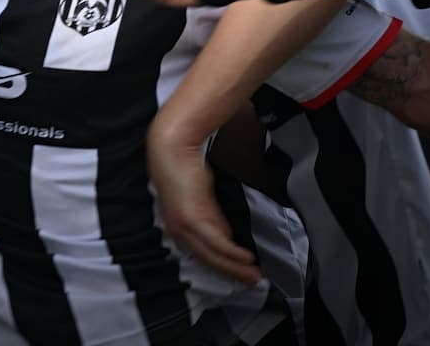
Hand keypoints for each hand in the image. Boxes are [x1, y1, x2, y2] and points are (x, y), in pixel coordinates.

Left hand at [147, 115, 262, 285]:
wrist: (174, 149)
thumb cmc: (185, 170)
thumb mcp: (201, 200)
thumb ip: (212, 219)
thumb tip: (227, 236)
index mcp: (176, 228)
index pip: (201, 255)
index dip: (222, 266)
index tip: (241, 274)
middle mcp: (177, 231)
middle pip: (207, 259)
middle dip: (232, 272)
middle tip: (254, 280)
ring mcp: (183, 226)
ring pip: (212, 254)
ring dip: (236, 266)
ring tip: (255, 274)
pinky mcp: (192, 218)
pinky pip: (215, 241)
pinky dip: (231, 251)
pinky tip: (246, 257)